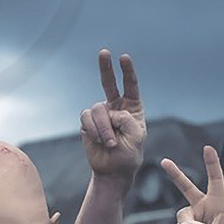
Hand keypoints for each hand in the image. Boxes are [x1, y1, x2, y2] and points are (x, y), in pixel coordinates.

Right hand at [80, 51, 146, 183]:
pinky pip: (87, 118)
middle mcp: (115, 107)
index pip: (130, 86)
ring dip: (104, 127)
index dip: (127, 71)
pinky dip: (94, 130)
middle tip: (104, 52)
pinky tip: (100, 140)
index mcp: (131, 108)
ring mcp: (100, 114)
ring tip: (110, 142)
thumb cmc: (129, 155)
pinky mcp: (87, 122)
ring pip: (98, 108)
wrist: (113, 171)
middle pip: (108, 83)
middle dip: (106, 67)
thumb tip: (107, 111)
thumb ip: (126, 119)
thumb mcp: (136, 136)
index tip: (124, 57)